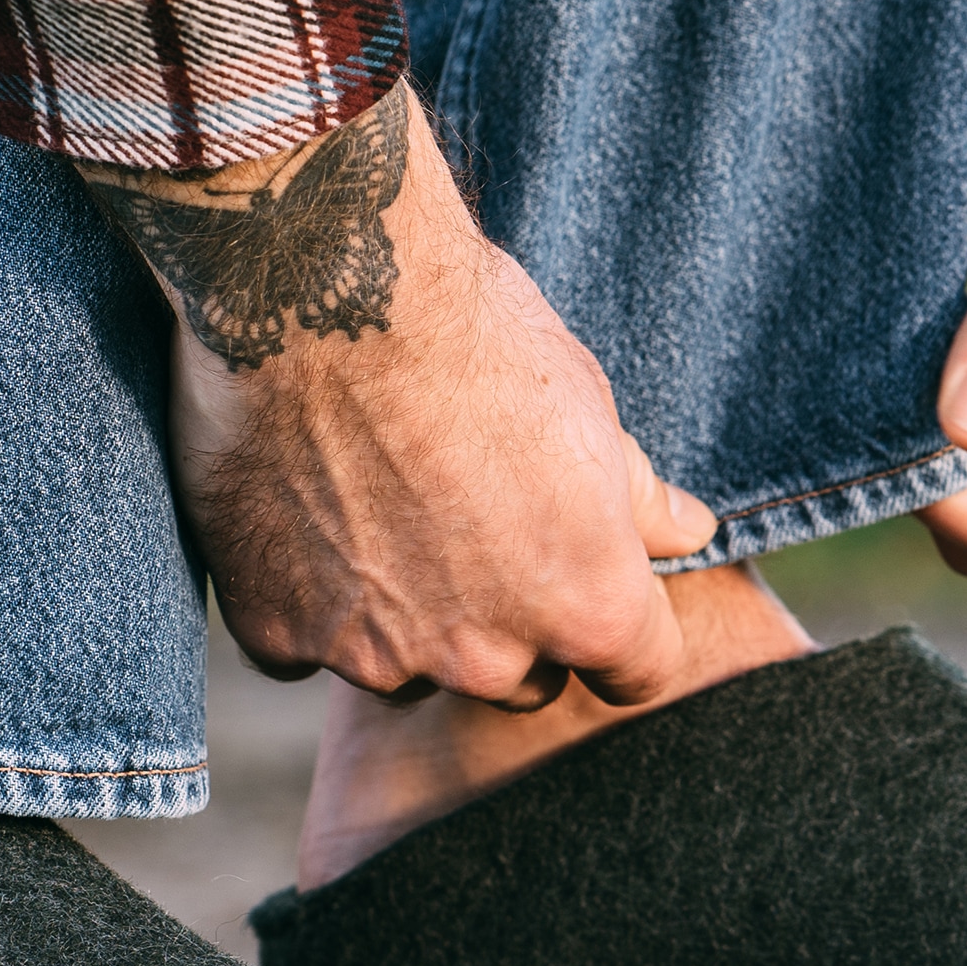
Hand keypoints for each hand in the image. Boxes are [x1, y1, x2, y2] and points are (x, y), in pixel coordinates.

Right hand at [83, 86, 715, 708]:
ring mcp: (376, 657)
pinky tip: (301, 517)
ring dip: (401, 615)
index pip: (635, 672)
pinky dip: (303, 603)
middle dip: (505, 625)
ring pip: (406, 666)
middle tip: (465, 525)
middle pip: (517, 679)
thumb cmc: (472, 333)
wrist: (324, 286)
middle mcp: (487, 658)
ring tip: (373, 503)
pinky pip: (302, 647)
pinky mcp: (278, 634)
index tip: (585, 583)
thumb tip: (688, 534)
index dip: (615, 625)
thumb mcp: (585, 404)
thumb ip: (637, 498)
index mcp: (588, 606)